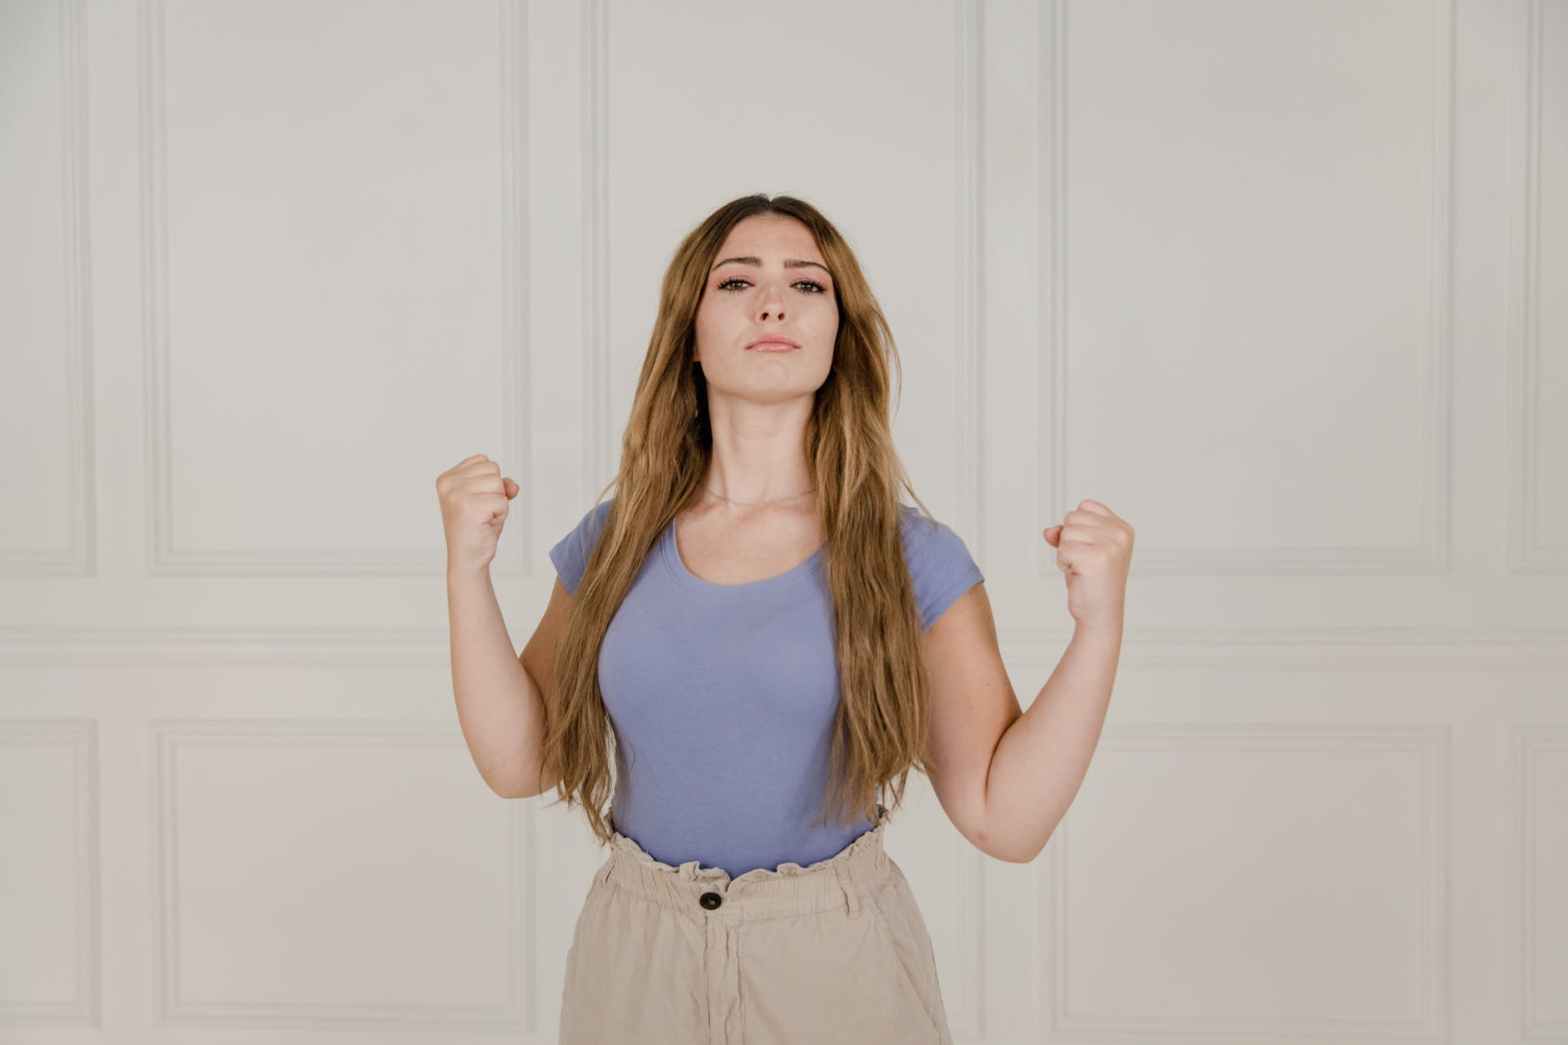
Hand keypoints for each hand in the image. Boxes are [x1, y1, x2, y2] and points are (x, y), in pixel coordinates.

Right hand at [436, 454, 518, 572]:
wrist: (467, 558)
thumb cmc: (476, 528)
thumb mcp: (487, 498)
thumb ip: (500, 484)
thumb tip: (513, 486)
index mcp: (447, 478)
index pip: (484, 461)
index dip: (489, 483)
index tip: (477, 501)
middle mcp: (448, 484)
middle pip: (493, 469)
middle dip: (495, 492)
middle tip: (482, 511)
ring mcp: (457, 495)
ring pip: (499, 484)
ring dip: (498, 503)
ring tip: (484, 517)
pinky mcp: (470, 507)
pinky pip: (503, 502)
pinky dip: (501, 515)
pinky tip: (486, 524)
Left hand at [1043, 500, 1133, 627]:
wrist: (1099, 613)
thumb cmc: (1092, 582)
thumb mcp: (1081, 550)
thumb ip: (1067, 533)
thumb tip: (1049, 531)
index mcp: (1122, 528)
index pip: (1085, 506)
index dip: (1077, 527)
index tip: (1089, 549)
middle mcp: (1120, 534)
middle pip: (1072, 517)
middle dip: (1069, 540)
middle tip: (1084, 561)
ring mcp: (1111, 545)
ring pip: (1066, 532)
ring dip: (1066, 552)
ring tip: (1082, 568)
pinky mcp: (1097, 557)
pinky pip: (1063, 548)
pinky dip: (1064, 563)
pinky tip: (1079, 574)